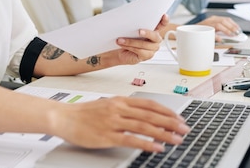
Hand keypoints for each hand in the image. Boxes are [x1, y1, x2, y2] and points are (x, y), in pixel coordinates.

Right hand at [54, 96, 188, 151]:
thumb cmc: (85, 113)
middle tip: (185, 129)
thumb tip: (144, 116)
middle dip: (171, 122)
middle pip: (151, 115)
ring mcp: (114, 121)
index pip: (150, 105)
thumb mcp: (108, 105)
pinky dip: (147, 144)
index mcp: (121, 100)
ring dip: (164, 133)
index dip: (167, 111)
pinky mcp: (108, 135)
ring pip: (145, 126)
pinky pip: (131, 139)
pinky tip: (157, 148)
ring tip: (176, 140)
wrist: (64, 117)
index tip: (179, 118)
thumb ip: (125, 109)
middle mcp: (120, 109)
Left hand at [114, 14, 167, 64]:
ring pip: (144, 44)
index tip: (164, 15)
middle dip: (147, 33)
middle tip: (139, 31)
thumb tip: (130, 19)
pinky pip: (140, 51)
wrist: (121, 51)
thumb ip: (135, 25)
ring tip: (121, 39)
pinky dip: (130, 47)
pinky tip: (123, 44)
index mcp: (154, 30)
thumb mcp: (131, 30)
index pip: (162, 24)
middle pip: (155, 36)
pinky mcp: (147, 56)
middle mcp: (155, 40)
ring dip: (131, 41)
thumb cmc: (127, 38)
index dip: (164, 20)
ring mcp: (152, 48)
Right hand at [200, 15, 240, 41]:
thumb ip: (221, 31)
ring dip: (226, 30)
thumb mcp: (212, 29)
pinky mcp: (201, 29)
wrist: (189, 32)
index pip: (226, 19)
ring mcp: (206, 24)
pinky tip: (220, 39)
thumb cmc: (201, 32)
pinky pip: (210, 32)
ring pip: (218, 24)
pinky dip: (216, 36)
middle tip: (237, 33)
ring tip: (231, 35)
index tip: (239, 30)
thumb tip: (232, 35)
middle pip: (223, 21)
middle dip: (232, 27)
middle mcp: (210, 20)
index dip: (234, 24)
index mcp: (214, 19)